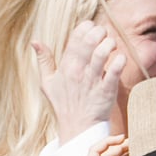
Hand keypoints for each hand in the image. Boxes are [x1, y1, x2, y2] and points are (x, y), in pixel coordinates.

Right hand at [34, 21, 126, 142]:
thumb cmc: (64, 104)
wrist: (78, 128)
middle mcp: (78, 71)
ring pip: (102, 53)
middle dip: (100, 32)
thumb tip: (34, 41)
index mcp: (66, 66)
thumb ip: (43, 61)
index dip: (87, 27)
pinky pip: (114, 72)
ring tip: (112, 45)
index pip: (76, 36)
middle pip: (90, 41)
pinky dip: (120, 62)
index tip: (92, 29)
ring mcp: (92, 81)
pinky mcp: (106, 91)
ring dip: (110, 44)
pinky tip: (120, 60)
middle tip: (104, 35)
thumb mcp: (47, 83)